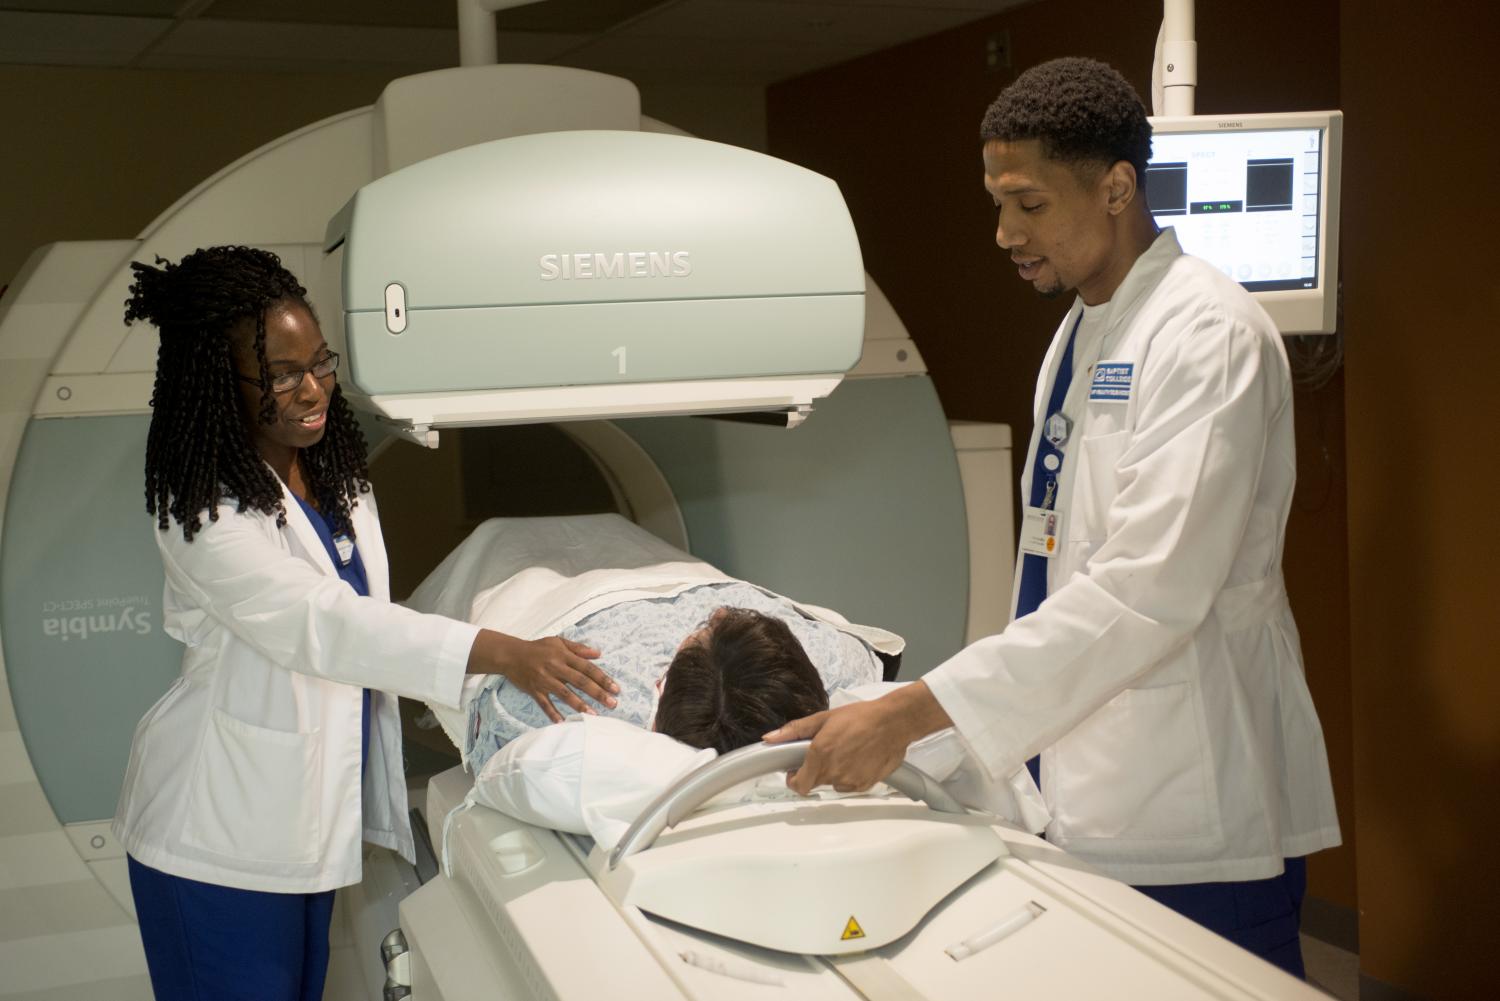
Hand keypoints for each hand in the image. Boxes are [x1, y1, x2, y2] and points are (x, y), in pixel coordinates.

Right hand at [469, 631, 617, 722]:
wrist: (511, 655)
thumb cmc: (538, 648)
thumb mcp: (558, 642)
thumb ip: (579, 648)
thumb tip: (598, 653)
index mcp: (563, 656)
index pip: (587, 667)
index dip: (602, 678)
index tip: (615, 688)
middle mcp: (555, 668)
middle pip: (579, 681)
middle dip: (597, 693)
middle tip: (612, 703)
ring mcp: (544, 680)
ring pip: (564, 694)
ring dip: (580, 705)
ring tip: (594, 715)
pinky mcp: (534, 690)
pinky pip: (544, 704)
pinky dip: (552, 713)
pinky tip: (562, 722)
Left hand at [763, 683, 951, 795]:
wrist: (894, 722)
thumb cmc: (860, 717)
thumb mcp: (823, 718)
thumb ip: (794, 731)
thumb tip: (769, 738)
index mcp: (820, 755)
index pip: (798, 785)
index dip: (794, 779)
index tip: (797, 770)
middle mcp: (833, 772)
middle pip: (815, 782)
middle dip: (816, 770)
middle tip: (827, 751)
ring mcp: (850, 781)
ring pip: (833, 784)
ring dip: (834, 772)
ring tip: (846, 751)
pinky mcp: (865, 785)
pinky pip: (850, 785)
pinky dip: (850, 775)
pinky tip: (859, 758)